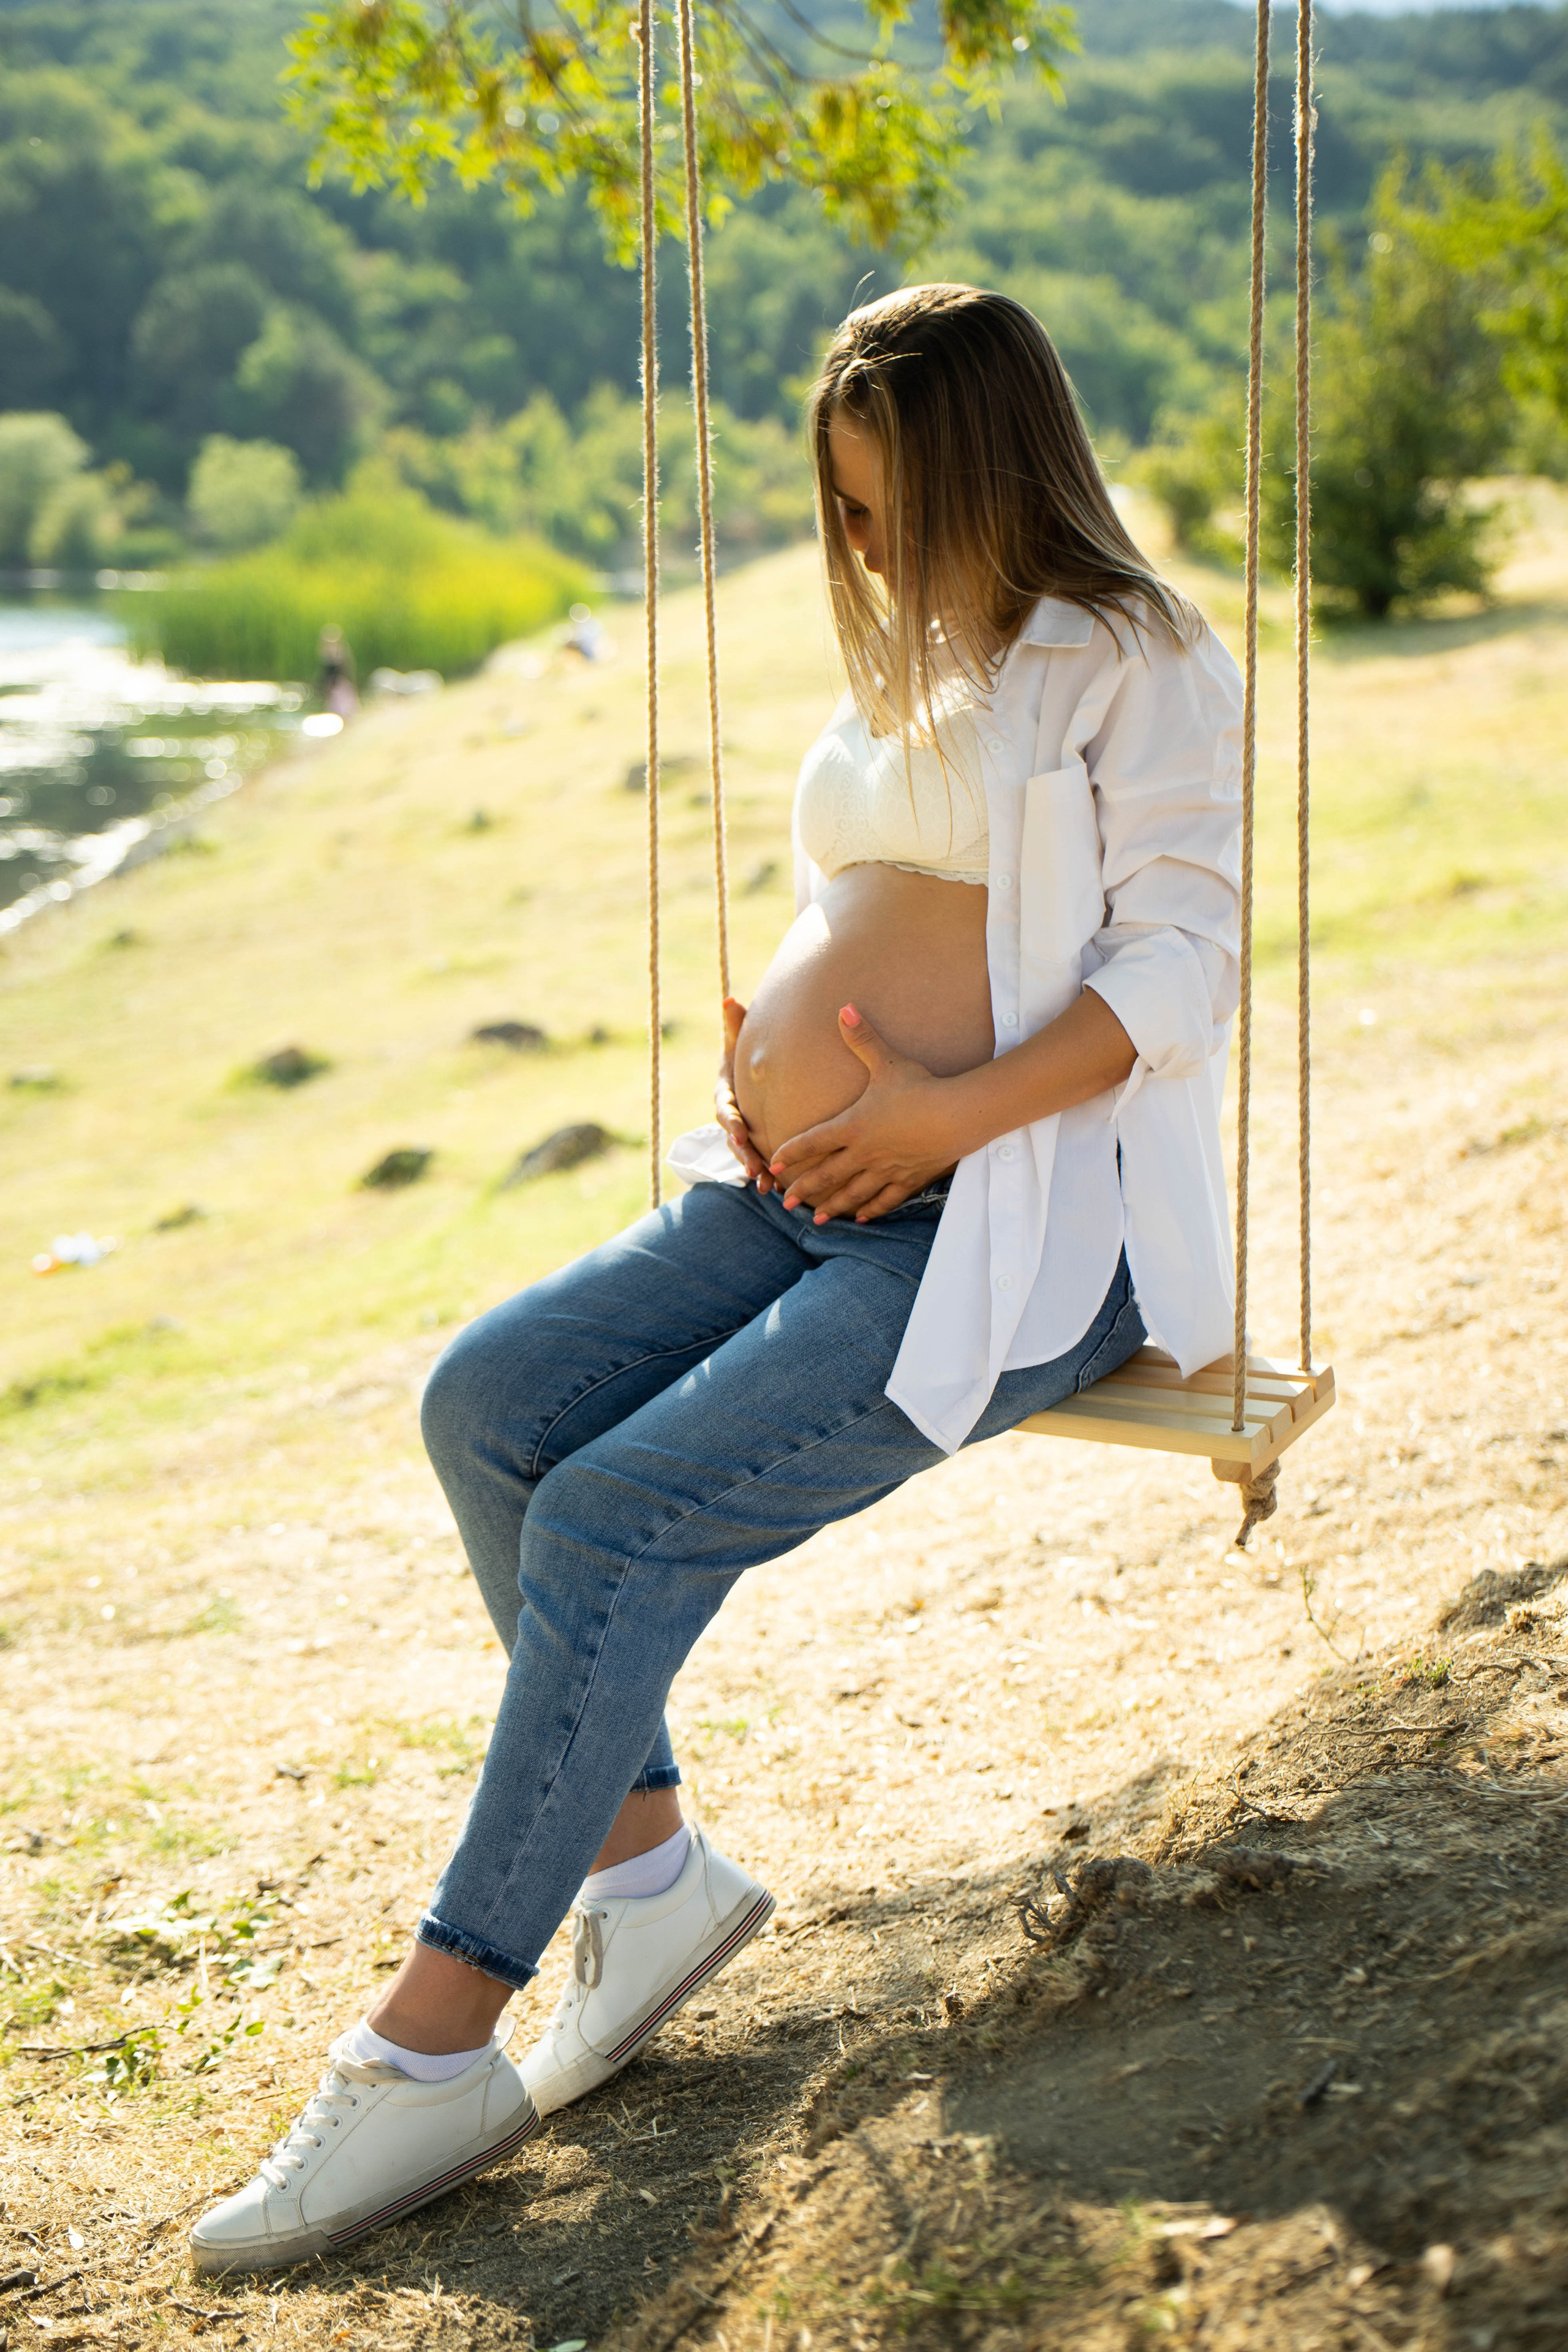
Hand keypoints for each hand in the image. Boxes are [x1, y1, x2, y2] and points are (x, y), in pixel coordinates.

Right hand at [715, 995, 773, 1190]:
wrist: (753, 1080)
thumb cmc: (746, 1058)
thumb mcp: (737, 1043)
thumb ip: (735, 1025)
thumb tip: (730, 999)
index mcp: (725, 1095)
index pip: (725, 1110)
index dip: (731, 1122)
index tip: (741, 1132)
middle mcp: (731, 1118)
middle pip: (733, 1140)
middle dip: (742, 1155)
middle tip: (753, 1167)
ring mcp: (741, 1134)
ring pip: (744, 1156)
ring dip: (753, 1170)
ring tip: (765, 1186)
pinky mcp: (754, 1145)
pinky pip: (758, 1162)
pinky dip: (765, 1175)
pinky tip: (777, 1190)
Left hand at [769, 1005, 959, 1222]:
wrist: (956, 1115)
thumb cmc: (920, 1087)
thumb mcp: (887, 1061)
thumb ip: (862, 1038)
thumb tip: (844, 1008)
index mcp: (852, 1126)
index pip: (813, 1142)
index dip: (791, 1153)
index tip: (774, 1164)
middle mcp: (864, 1153)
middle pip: (827, 1175)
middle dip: (805, 1189)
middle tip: (786, 1202)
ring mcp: (886, 1169)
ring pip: (853, 1193)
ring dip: (833, 1206)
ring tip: (817, 1219)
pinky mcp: (909, 1179)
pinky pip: (886, 1199)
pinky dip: (872, 1210)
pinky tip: (862, 1218)